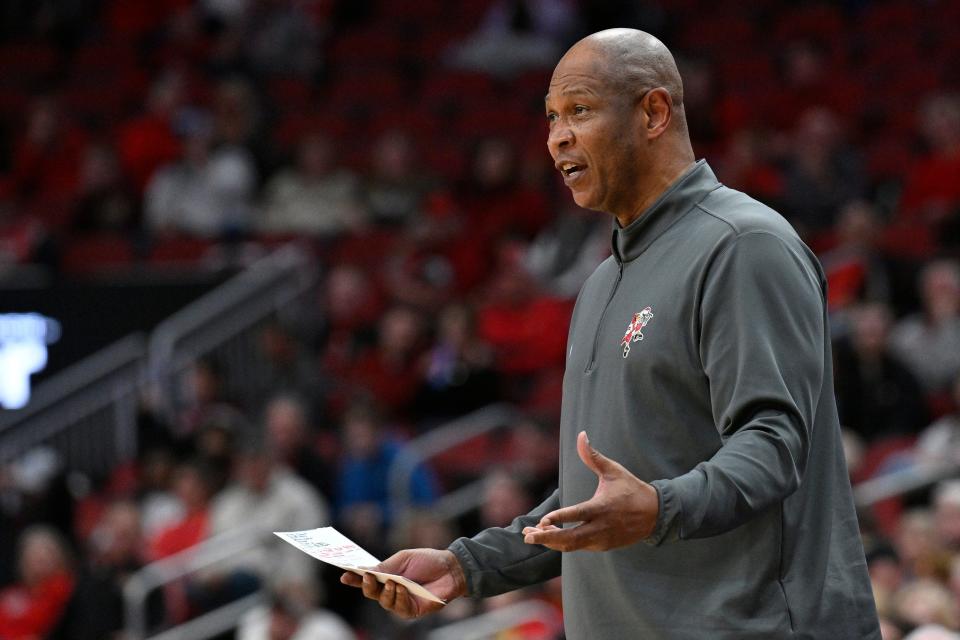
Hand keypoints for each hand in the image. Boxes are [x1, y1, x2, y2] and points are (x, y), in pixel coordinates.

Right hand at [340, 548, 466, 618]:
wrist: (451, 569)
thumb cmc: (428, 561)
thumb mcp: (403, 559)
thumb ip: (385, 566)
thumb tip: (365, 571)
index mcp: (387, 575)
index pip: (367, 579)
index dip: (354, 578)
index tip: (344, 574)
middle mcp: (391, 590)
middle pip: (371, 593)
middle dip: (366, 585)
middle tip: (365, 576)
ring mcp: (401, 601)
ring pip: (384, 602)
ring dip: (386, 592)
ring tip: (392, 582)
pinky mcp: (412, 610)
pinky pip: (399, 608)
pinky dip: (399, 598)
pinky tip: (402, 589)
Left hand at [522, 430, 658, 551]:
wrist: (655, 514)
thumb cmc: (631, 489)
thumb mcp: (613, 470)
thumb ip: (593, 456)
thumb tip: (581, 435)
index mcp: (602, 507)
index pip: (577, 515)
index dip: (560, 518)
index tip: (543, 520)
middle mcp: (601, 527)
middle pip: (570, 538)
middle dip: (547, 538)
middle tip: (527, 536)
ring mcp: (602, 540)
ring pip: (572, 546)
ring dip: (551, 542)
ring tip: (531, 537)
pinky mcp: (603, 546)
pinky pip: (579, 547)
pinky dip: (563, 544)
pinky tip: (549, 537)